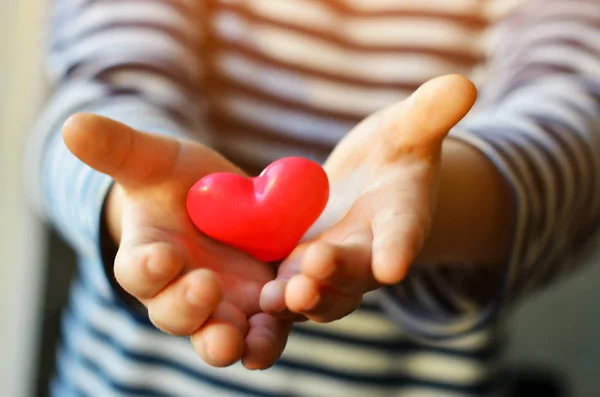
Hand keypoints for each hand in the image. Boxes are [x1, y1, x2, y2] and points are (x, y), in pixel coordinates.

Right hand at [63, 114, 289, 368]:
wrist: (218, 200)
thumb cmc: (176, 181)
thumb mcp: (154, 160)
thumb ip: (119, 149)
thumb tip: (72, 124)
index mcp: (148, 260)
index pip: (138, 272)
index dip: (148, 268)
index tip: (163, 255)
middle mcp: (179, 293)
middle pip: (177, 314)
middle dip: (189, 307)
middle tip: (206, 289)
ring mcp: (221, 306)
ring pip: (220, 334)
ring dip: (231, 338)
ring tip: (245, 340)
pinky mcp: (259, 306)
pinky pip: (264, 329)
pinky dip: (272, 332)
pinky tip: (290, 318)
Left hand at [260, 74, 477, 321]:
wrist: (366, 183)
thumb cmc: (393, 150)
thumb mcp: (409, 127)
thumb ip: (431, 112)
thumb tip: (463, 84)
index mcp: (401, 218)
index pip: (403, 233)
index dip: (398, 248)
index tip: (393, 264)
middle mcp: (368, 251)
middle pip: (356, 270)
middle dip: (337, 273)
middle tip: (313, 272)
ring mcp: (333, 266)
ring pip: (321, 290)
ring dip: (301, 297)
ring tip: (276, 298)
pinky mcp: (300, 267)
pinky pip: (288, 286)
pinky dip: (274, 296)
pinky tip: (252, 298)